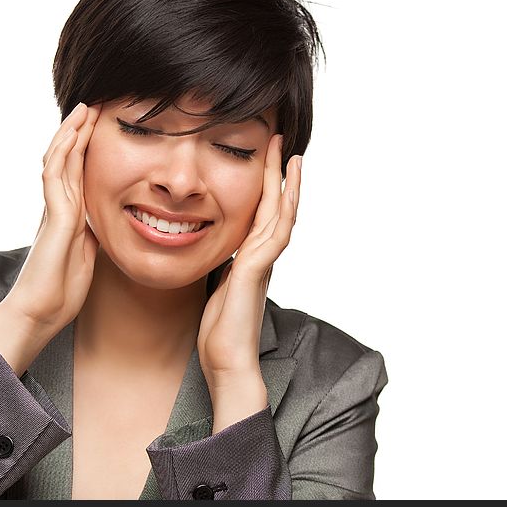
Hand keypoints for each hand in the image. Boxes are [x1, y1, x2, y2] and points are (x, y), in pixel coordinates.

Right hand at [0, 102, 101, 331]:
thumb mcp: (85, 255)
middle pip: (66, 159)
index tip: (98, 127)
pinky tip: (72, 136)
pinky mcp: (53, 219)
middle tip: (91, 106)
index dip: (85, 148)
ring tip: (83, 109)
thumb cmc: (59, 290)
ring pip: (58, 162)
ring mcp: (53, 211)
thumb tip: (100, 223)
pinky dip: (63, 155)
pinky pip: (55, 178)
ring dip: (70, 134)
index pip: (76, 173)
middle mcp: (57, 207)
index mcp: (66, 215)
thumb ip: (89, 234)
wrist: (40, 313)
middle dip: (78, 132)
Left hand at [197, 133, 301, 389]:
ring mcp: (262, 264)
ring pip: (281, 214)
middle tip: (284, 142)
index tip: (266, 158)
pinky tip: (283, 190)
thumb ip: (220, 269)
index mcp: (251, 260)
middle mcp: (262, 258)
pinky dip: (281, 209)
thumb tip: (216, 255)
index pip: (262, 214)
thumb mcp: (215, 289)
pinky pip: (274, 234)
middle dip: (279, 174)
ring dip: (286, 184)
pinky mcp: (256, 272)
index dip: (266, 186)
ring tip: (291, 153)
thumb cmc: (220, 334)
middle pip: (276, 207)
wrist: (227, 363)